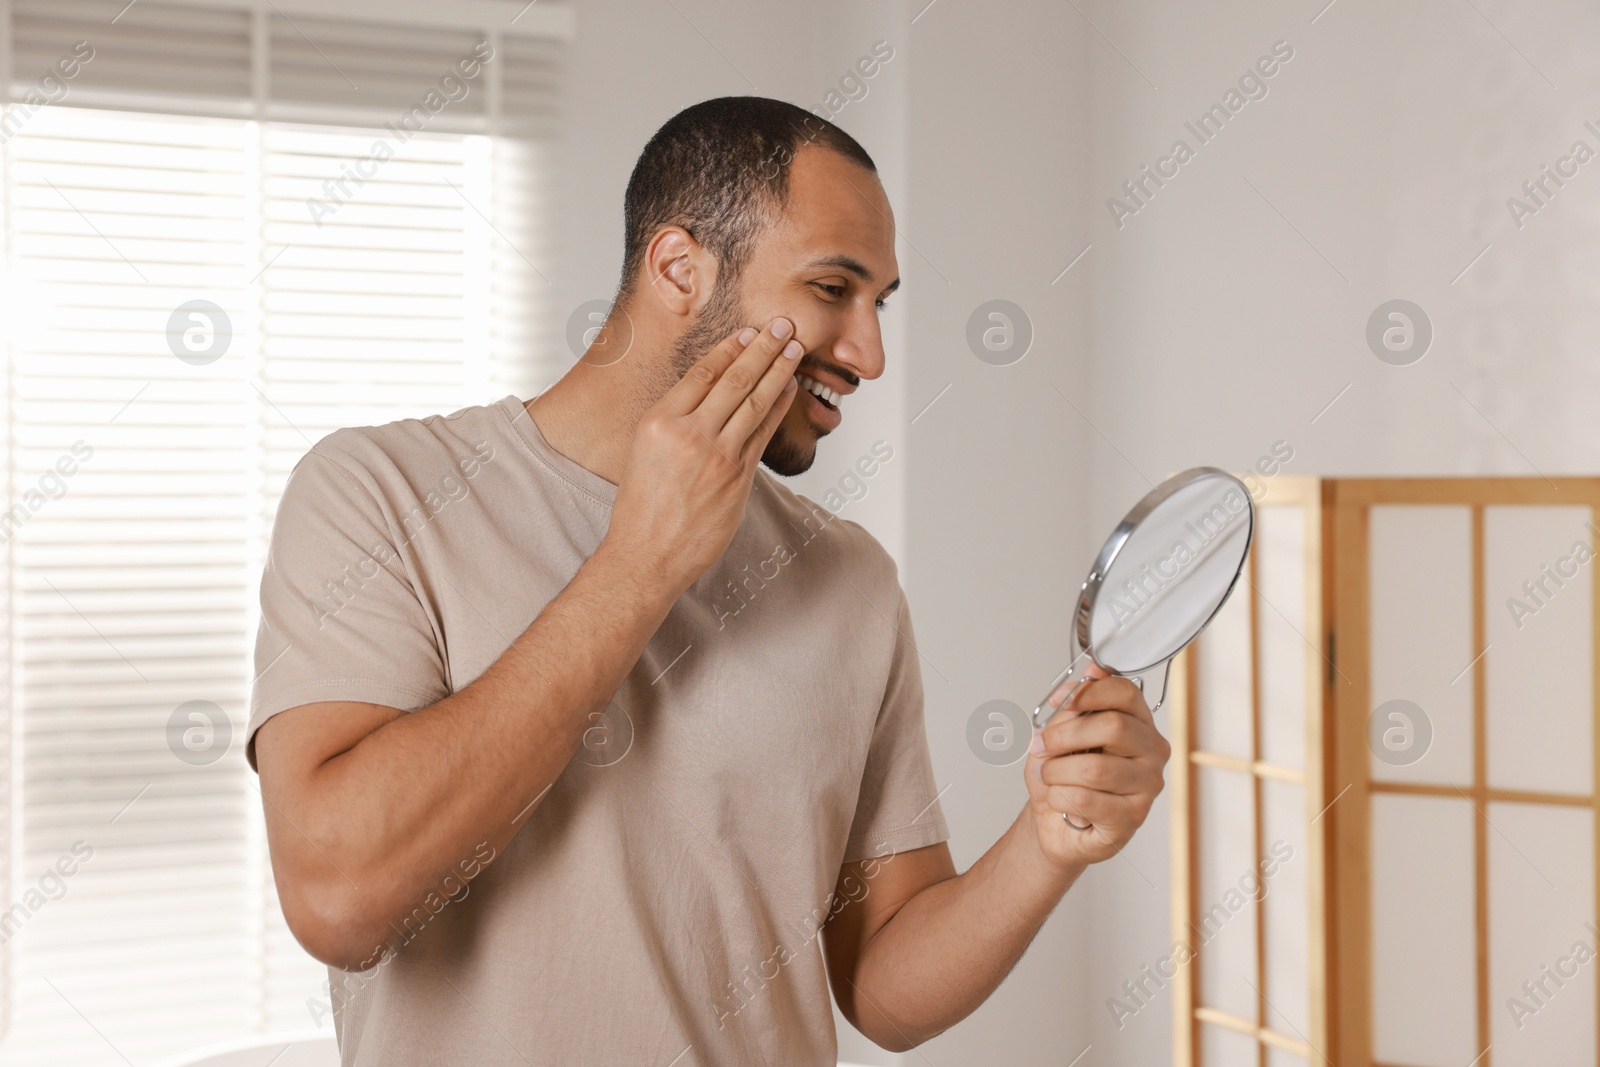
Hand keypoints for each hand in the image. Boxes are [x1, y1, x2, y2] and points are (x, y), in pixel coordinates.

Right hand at [606, 317, 802, 596]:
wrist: (646, 555)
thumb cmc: (641, 507)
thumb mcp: (644, 450)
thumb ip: (675, 420)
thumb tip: (709, 395)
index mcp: (658, 421)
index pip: (702, 373)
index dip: (730, 349)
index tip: (748, 332)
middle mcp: (689, 434)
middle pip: (734, 379)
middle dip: (763, 348)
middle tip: (782, 325)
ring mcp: (717, 456)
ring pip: (755, 402)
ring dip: (779, 370)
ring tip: (794, 348)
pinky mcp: (738, 478)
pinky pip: (764, 433)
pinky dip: (779, 407)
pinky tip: (789, 389)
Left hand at [1022, 662, 1170, 868]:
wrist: (1054, 822)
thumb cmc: (1062, 777)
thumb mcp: (1060, 734)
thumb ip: (1076, 706)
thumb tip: (1093, 670)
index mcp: (1138, 723)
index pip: (1126, 693)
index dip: (1089, 692)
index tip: (1060, 700)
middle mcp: (1152, 752)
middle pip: (1113, 727)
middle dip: (1063, 736)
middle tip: (1041, 747)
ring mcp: (1147, 786)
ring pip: (1095, 769)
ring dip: (1056, 772)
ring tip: (1050, 778)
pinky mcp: (1132, 818)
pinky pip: (1085, 800)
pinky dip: (1059, 798)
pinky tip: (1061, 802)